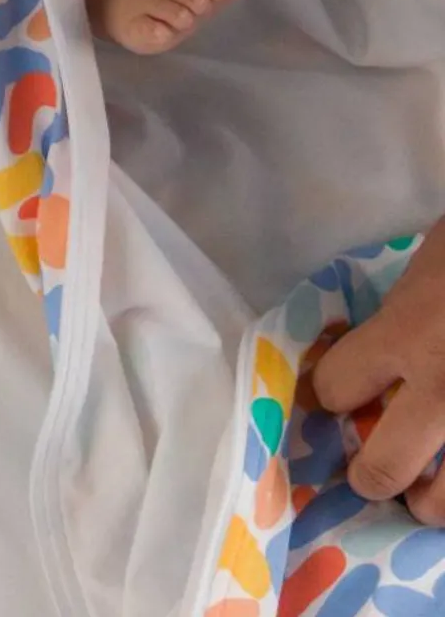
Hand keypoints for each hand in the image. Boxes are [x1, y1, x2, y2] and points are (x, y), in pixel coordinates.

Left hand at [314, 218, 444, 523]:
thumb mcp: (434, 258)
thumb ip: (406, 306)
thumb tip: (387, 330)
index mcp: (408, 334)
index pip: (336, 385)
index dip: (329, 392)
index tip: (333, 397)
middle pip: (384, 469)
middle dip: (370, 476)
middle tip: (372, 473)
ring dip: (434, 505)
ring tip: (430, 499)